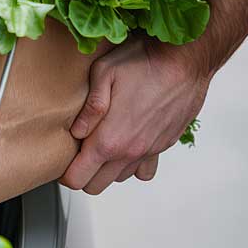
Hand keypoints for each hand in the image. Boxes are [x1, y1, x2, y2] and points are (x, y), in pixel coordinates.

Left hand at [60, 35, 210, 194]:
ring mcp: (148, 151)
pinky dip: (134, 163)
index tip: (63, 157)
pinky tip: (128, 142)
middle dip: (83, 172)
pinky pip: (144, 170)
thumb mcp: (104, 72)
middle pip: (95, 185)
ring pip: (119, 178)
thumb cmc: (144, 62)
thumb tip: (76, 131)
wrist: (185, 61)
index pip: (77, 178)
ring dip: (107, 166)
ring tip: (103, 141)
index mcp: (109, 139)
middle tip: (79, 148)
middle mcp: (129, 152)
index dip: (65, 172)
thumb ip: (89, 107)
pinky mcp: (163, 145)